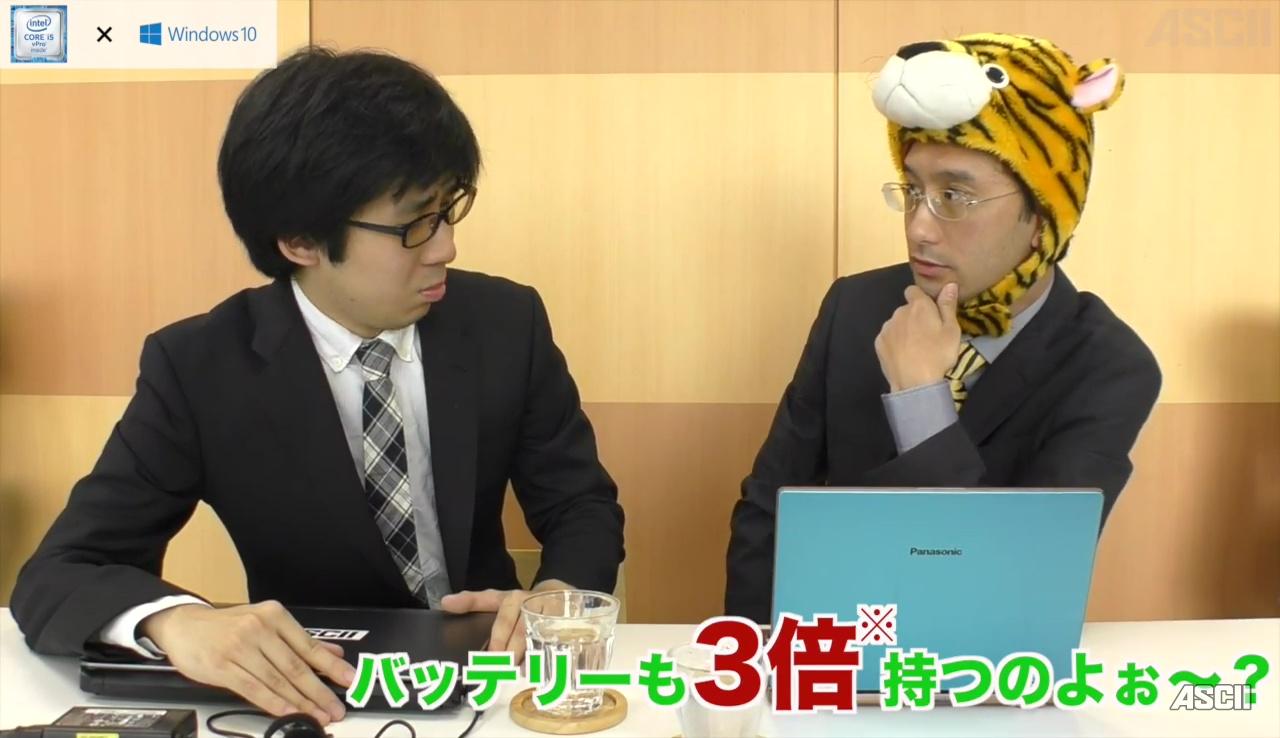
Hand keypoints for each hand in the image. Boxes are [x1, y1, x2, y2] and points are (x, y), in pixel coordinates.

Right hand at [140, 601, 353, 723]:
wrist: (183, 624)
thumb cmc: (226, 626)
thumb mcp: (264, 622)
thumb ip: (298, 639)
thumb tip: (332, 651)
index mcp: (275, 616)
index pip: (310, 646)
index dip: (332, 667)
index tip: (350, 681)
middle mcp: (259, 629)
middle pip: (296, 666)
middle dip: (320, 691)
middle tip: (336, 708)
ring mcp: (240, 647)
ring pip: (277, 680)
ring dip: (301, 702)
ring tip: (317, 716)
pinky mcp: (222, 666)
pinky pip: (253, 688)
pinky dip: (273, 703)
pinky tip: (288, 712)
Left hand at [438, 579, 571, 662]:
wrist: (557, 594)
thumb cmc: (521, 602)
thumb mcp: (497, 597)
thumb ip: (472, 601)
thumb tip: (446, 603)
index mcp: (514, 599)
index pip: (504, 618)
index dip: (498, 638)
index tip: (492, 656)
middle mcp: (533, 606)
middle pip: (522, 632)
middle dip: (510, 653)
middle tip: (500, 671)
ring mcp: (551, 617)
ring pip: (540, 640)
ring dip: (529, 659)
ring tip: (518, 674)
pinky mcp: (566, 629)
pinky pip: (558, 646)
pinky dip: (548, 661)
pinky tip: (540, 672)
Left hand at [874, 282, 961, 391]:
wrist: (915, 382)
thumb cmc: (938, 354)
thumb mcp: (951, 330)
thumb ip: (948, 305)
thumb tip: (949, 284)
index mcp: (919, 306)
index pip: (913, 290)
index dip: (921, 299)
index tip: (929, 312)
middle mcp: (899, 312)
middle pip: (906, 309)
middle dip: (914, 317)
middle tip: (927, 335)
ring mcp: (887, 328)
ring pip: (896, 323)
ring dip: (904, 329)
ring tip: (915, 348)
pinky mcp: (879, 343)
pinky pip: (888, 337)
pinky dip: (894, 342)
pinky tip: (903, 355)